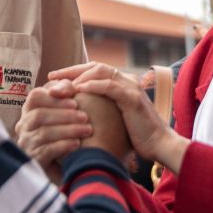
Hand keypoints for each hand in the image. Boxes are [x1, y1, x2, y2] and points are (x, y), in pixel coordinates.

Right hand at [16, 79, 91, 183]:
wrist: (66, 167)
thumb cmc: (67, 133)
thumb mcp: (66, 111)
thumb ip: (66, 94)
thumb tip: (70, 86)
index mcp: (30, 110)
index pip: (35, 96)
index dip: (55, 97)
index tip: (75, 101)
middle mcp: (24, 126)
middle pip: (39, 114)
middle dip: (65, 115)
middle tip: (86, 117)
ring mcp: (26, 144)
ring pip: (44, 132)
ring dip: (68, 129)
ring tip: (87, 130)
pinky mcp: (32, 160)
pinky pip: (46, 150)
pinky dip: (63, 145)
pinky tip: (77, 144)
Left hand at [49, 62, 189, 171]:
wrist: (159, 145)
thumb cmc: (136, 137)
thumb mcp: (115, 120)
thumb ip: (102, 110)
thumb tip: (79, 113)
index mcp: (122, 84)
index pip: (94, 71)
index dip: (74, 73)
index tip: (55, 79)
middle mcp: (127, 81)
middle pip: (94, 66)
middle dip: (71, 70)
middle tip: (52, 76)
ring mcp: (131, 87)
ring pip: (100, 71)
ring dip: (78, 76)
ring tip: (61, 83)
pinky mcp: (133, 98)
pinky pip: (110, 86)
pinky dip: (93, 85)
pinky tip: (78, 89)